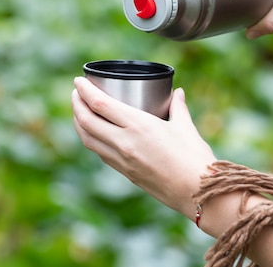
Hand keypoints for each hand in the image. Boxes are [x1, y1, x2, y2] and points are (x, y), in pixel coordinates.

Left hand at [71, 77, 216, 217]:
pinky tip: (95, 133)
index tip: (78, 80)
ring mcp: (122, 160)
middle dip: (76, 104)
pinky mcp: (125, 172)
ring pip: (88, 139)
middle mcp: (124, 142)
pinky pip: (100, 152)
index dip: (84, 91)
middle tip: (76, 93)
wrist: (196, 193)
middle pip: (86, 121)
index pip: (100, 104)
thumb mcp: (185, 127)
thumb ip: (178, 107)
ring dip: (79, 122)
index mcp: (138, 125)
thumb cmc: (194, 158)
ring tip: (79, 111)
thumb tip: (177, 93)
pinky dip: (91, 138)